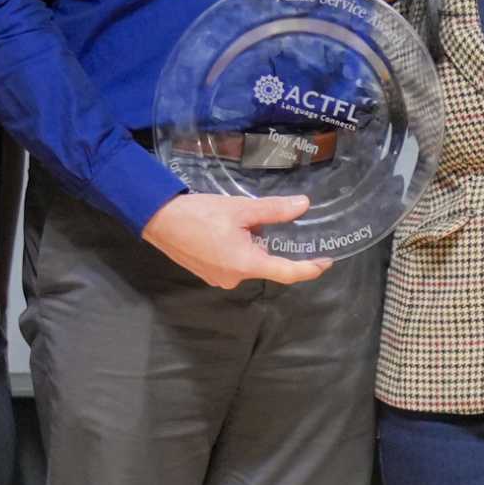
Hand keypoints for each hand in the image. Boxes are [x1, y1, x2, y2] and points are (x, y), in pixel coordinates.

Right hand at [143, 192, 329, 288]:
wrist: (158, 219)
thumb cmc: (199, 214)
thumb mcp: (241, 209)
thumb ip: (274, 210)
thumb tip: (304, 206)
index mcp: (246, 265)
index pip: (287, 273)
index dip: (309, 269)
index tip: (326, 262)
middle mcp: (235, 278)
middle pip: (265, 261)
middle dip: (265, 241)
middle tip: (255, 218)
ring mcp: (219, 279)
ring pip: (248, 260)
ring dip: (249, 242)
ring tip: (232, 220)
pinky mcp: (208, 273)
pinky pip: (233, 262)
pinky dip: (235, 247)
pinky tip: (222, 229)